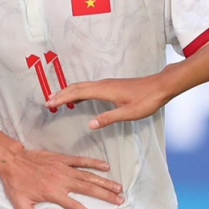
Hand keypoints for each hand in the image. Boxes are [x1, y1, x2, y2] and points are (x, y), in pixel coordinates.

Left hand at [0, 147, 123, 208]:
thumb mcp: (21, 204)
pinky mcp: (62, 159)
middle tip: (120, 200)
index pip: (75, 206)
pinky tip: (106, 166)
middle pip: (88, 189)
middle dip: (106, 195)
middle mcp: (62, 181)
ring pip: (88, 176)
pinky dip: (94, 163)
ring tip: (118, 187)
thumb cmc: (16, 184)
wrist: (11, 161)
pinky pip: (81, 160)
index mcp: (53, 193)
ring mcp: (63, 168)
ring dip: (104, 181)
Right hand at [46, 73, 169, 129]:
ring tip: (57, 99)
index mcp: (104, 90)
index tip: (49, 103)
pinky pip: (89, 87)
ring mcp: (106, 84)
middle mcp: (102, 84)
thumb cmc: (146, 100)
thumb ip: (108, 118)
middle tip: (47, 102)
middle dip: (60, 94)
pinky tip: (78, 98)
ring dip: (68, 92)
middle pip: (76, 87)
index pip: (77, 93)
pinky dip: (78, 92)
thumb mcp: (128, 113)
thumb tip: (90, 124)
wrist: (160, 86)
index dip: (62, 98)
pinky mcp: (111, 86)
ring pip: (82, 86)